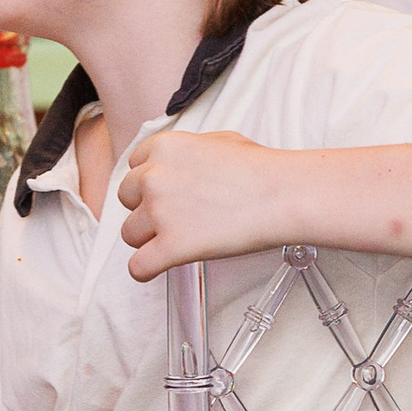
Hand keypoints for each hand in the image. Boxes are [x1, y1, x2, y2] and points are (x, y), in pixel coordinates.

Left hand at [114, 127, 291, 277]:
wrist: (284, 195)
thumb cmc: (261, 170)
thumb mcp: (218, 140)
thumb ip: (187, 151)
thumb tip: (176, 164)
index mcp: (163, 147)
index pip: (132, 168)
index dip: (150, 184)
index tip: (168, 194)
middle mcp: (153, 177)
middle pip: (127, 200)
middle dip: (148, 210)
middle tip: (179, 217)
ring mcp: (159, 212)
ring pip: (130, 235)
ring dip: (150, 239)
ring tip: (180, 239)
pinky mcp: (171, 246)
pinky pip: (138, 267)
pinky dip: (147, 270)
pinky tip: (161, 265)